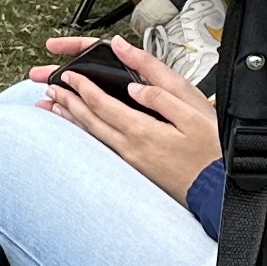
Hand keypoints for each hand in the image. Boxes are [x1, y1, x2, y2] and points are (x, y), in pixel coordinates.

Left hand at [33, 37, 222, 201]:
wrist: (217, 190)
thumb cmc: (212, 152)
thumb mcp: (194, 115)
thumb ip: (162, 97)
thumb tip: (134, 86)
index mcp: (142, 130)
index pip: (102, 104)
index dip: (82, 88)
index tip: (67, 75)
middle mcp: (130, 147)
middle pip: (90, 120)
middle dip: (68, 101)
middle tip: (49, 87)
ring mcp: (131, 160)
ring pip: (92, 135)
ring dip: (71, 119)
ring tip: (52, 108)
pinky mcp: (135, 168)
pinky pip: (101, 146)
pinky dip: (85, 135)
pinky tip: (81, 132)